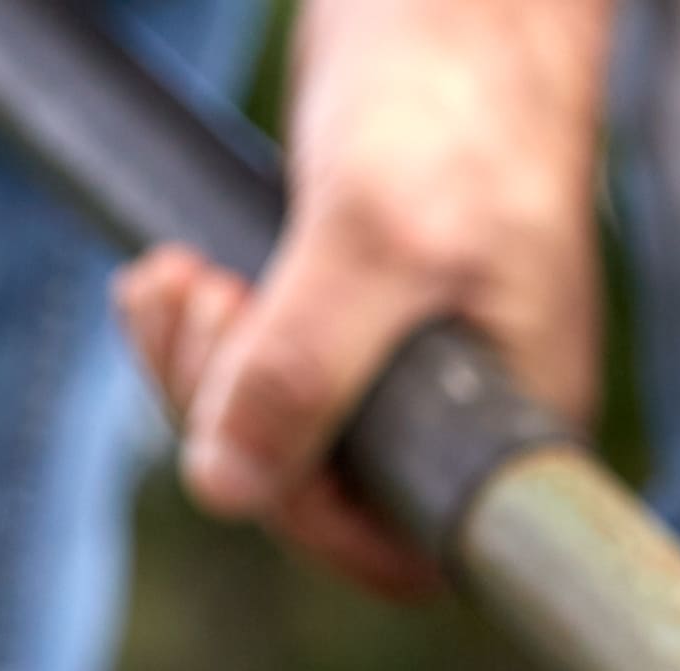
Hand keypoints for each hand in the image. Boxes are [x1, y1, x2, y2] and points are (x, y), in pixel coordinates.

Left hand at [111, 0, 611, 598]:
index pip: (400, 554)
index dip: (305, 514)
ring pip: (269, 433)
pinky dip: (195, 332)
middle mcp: (460, 419)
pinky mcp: (345, 314)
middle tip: (198, 292)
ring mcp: (400, 369)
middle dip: (225, 408)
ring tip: (178, 273)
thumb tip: (227, 492)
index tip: (249, 416)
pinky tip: (170, 272)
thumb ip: (303, 372)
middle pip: (315, 495)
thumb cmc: (454, 106)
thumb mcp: (372, 242)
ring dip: (194, 365)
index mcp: (510, 433)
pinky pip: (251, 370)